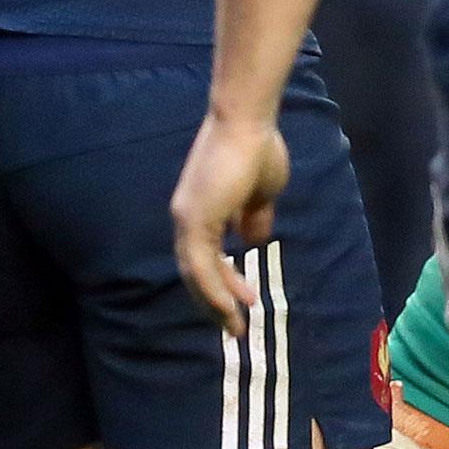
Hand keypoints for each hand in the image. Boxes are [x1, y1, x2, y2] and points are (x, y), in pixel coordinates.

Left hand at [170, 113, 291, 336]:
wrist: (248, 122)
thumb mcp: (261, 194)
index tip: (245, 300)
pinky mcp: (194, 219)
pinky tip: (227, 308)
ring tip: (235, 326)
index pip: (206, 258)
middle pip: (196, 272)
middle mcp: (187, 218)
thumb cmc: (257, 149)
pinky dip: (212, 290)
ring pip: (196, 274)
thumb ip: (254, 218)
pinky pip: (200, 266)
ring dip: (215, 303)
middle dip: (216, 301)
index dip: (224, 283)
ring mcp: (188, 219)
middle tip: (234, 326)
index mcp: (200, 212)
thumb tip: (253, 240)